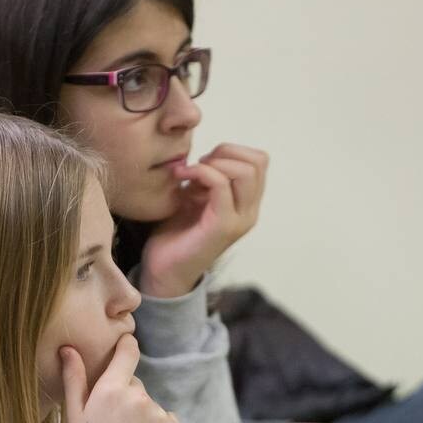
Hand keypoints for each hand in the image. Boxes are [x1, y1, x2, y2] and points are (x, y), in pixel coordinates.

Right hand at [62, 335, 183, 422]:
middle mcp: (139, 397)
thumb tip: (69, 348)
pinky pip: (165, 421)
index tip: (127, 343)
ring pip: (150, 405)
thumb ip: (74, 379)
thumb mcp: (75, 417)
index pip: (128, 352)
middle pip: (135, 384)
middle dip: (125, 397)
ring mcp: (160, 415)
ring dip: (141, 416)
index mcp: (112, 390)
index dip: (127, 346)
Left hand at [140, 143, 266, 297]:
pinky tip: (183, 177)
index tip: (203, 161)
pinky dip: (201, 172)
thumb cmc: (176, 234)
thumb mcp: (194, 197)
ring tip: (190, 173)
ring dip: (215, 162)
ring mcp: (240, 220)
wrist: (163, 270)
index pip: (259, 161)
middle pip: (258, 162)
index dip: (232, 151)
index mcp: (246, 204)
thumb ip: (207, 178)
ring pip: (246, 171)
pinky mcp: (223, 226)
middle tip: (197, 165)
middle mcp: (249, 212)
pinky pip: (221, 185)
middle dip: (224, 153)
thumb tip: (207, 155)